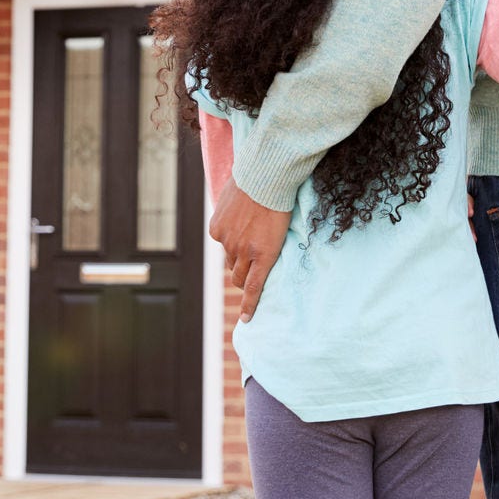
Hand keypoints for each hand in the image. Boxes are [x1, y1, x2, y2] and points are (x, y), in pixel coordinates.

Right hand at [207, 181, 291, 320]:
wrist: (265, 178)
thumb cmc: (281, 203)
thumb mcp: (282, 232)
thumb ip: (267, 250)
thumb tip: (258, 261)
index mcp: (265, 255)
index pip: (254, 287)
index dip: (250, 305)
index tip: (246, 320)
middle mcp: (244, 252)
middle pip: (239, 277)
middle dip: (244, 277)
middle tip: (250, 267)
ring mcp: (228, 241)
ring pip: (229, 260)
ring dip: (236, 255)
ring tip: (247, 237)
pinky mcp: (217, 229)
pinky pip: (221, 240)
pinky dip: (227, 236)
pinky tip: (237, 221)